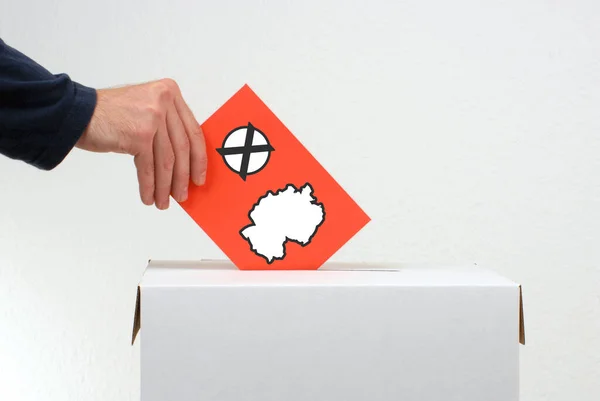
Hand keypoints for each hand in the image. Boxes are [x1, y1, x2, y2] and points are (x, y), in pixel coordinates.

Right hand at [76, 78, 206, 209]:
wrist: (76, 112)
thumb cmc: (109, 114)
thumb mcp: (146, 108)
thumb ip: (168, 125)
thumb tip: (186, 163)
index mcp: (169, 92)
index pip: (193, 131)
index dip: (198, 158)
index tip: (199, 177)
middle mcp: (163, 101)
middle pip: (182, 148)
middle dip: (182, 177)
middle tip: (182, 195)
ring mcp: (152, 117)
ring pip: (166, 160)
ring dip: (165, 186)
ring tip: (163, 201)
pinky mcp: (139, 134)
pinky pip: (149, 167)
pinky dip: (149, 185)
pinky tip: (148, 196)